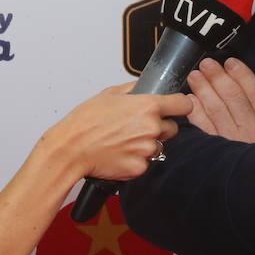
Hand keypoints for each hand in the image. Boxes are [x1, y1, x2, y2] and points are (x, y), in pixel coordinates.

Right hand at [41, 84, 192, 182]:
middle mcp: (151, 128)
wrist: (71, 149)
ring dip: (147, 143)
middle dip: (159, 126)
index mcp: (147, 106)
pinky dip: (136, 159)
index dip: (180, 105)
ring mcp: (146, 149)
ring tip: (124, 140)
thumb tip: (144, 86)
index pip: (184, 105)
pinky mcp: (140, 167)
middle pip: (172, 128)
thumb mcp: (108, 94)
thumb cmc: (85, 122)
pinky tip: (120, 152)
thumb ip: (133, 89)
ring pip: (158, 146)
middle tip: (137, 126)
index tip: (177, 107)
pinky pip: (146, 162)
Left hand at [187, 56, 254, 144]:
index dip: (243, 75)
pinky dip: (196, 111)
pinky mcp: (216, 151)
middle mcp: (251, 131)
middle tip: (207, 64)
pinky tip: (191, 99)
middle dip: (218, 77)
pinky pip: (203, 127)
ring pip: (216, 108)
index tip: (231, 63)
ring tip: (195, 76)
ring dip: (204, 89)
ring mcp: (231, 141)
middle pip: (233, 97)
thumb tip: (242, 84)